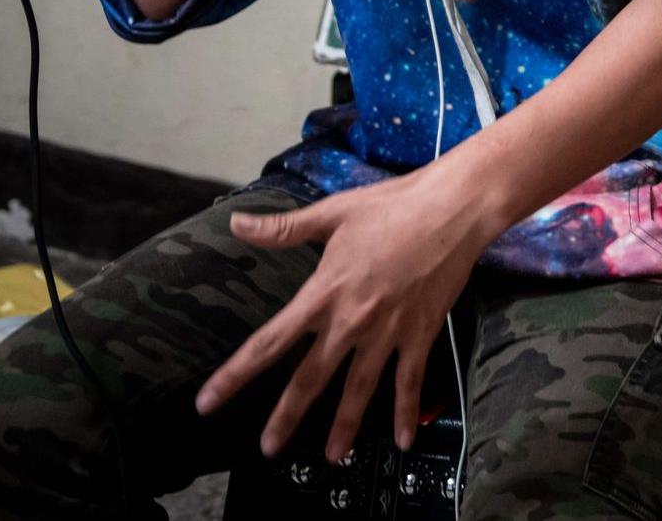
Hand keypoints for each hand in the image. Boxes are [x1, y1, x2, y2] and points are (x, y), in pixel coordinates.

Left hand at [195, 168, 500, 458]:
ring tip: (331, 456)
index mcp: (324, 292)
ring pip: (359, 390)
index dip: (235, 374)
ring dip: (343, 426)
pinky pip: (409, 381)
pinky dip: (404, 412)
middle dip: (286, 416)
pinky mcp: (419, 334)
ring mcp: (387, 332)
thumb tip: (238, 226)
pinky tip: (400, 440)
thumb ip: (283, 229)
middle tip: (267, 447)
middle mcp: (351, 320)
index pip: (270, 341)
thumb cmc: (393, 206)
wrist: (453, 209)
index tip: (208, 401)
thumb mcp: (333, 213)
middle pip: (311, 378)